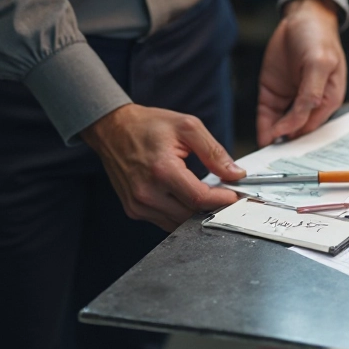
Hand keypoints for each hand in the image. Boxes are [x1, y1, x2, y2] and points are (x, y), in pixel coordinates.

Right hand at [82, 104, 245, 230]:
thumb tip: (235, 174)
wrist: (112, 128)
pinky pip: (165, 221)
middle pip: (191, 214)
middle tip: (225, 194)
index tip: (235, 195)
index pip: (199, 198)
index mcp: (162, 170)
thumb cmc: (147, 125)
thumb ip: (214, 152)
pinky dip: (180, 213)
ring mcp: (138, 205)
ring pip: (179, 223)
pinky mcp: (134, 210)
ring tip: (206, 194)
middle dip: (213, 207)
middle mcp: (147, 192)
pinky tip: (186, 198)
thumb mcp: (188, 127)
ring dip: (196, 213)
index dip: (222, 200)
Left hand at [257, 0, 346, 146]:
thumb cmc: (319, 38)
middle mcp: (309, 103)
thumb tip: (301, 120)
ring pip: (280, 125)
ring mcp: (290, 99)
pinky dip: (264, 126)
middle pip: (296, 129)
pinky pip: (267, 114)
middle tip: (270, 157)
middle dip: (285, 142)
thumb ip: (311, 93)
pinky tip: (261, 137)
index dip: (297, 135)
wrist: (302, 17)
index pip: (311, 125)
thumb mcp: (319, 64)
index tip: (283, 145)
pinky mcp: (273, 93)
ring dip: (273, 137)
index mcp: (327, 100)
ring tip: (263, 151)